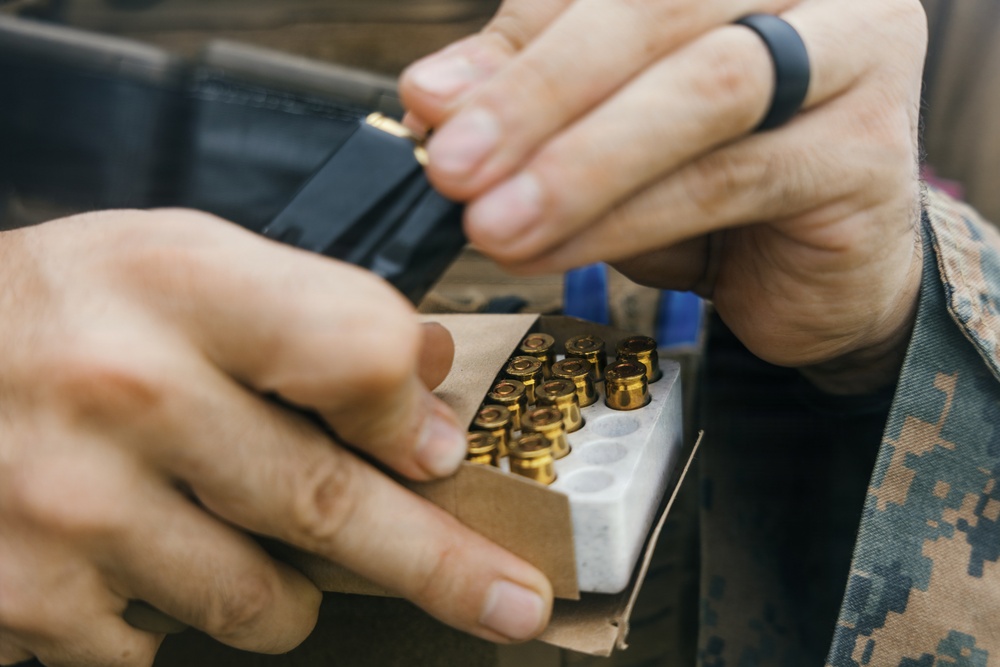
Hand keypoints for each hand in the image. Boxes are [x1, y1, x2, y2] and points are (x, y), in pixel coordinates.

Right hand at [0, 210, 550, 666]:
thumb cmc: (69, 311)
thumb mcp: (183, 263)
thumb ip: (310, 309)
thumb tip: (429, 374)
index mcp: (181, 288)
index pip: (354, 353)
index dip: (406, 412)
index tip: (435, 453)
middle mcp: (124, 393)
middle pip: (325, 504)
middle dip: (437, 566)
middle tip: (512, 601)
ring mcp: (67, 508)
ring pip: (259, 602)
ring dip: (280, 586)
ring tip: (225, 521)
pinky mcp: (26, 599)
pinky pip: (161, 646)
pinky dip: (175, 614)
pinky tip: (135, 553)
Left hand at [401, 0, 926, 391]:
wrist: (818, 271)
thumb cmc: (709, 179)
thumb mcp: (608, 123)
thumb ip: (533, 92)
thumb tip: (434, 96)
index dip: (517, 49)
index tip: (431, 108)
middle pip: (657, 13)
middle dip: (538, 96)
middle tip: (454, 166)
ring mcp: (855, 58)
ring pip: (701, 94)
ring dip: (579, 165)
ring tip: (494, 223)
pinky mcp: (867, 154)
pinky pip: (729, 179)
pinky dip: (627, 218)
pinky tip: (556, 250)